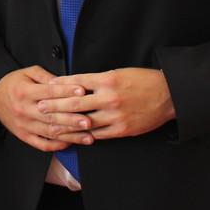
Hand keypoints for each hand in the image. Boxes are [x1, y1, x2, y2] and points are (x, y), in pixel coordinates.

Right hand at [0, 66, 92, 151]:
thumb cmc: (14, 83)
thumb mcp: (27, 73)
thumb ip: (46, 76)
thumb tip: (65, 82)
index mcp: (24, 91)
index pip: (48, 92)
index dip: (66, 91)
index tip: (83, 91)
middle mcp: (24, 109)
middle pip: (51, 115)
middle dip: (72, 119)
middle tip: (90, 120)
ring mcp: (24, 125)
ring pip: (50, 132)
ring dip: (70, 135)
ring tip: (88, 136)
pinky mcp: (24, 136)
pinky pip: (42, 144)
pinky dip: (57, 146)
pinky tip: (70, 143)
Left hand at [47, 68, 175, 138]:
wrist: (169, 95)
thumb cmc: (143, 81)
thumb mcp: (119, 73)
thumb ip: (98, 79)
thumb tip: (75, 83)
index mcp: (108, 80)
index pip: (76, 82)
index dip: (59, 86)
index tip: (46, 88)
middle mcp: (110, 97)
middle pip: (75, 102)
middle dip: (55, 106)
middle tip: (40, 107)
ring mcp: (116, 115)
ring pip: (85, 122)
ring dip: (66, 124)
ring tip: (51, 126)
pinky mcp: (122, 130)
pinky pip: (98, 134)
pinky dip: (85, 135)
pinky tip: (74, 136)